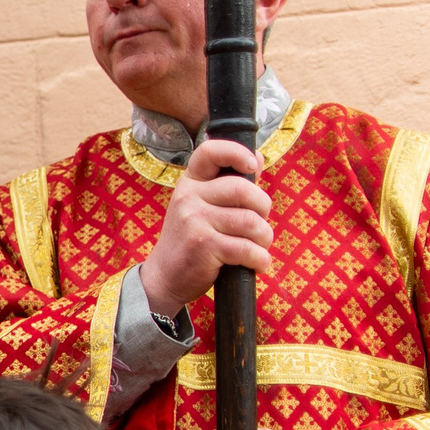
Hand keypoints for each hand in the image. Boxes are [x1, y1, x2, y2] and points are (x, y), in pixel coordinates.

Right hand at [139, 138, 274, 317]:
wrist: (165, 277)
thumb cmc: (192, 239)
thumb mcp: (203, 206)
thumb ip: (230, 183)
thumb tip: (259, 157)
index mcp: (190, 183)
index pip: (210, 152)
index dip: (236, 152)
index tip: (252, 166)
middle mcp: (189, 198)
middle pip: (243, 189)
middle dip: (263, 208)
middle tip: (259, 224)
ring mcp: (194, 221)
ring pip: (250, 221)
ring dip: (264, 238)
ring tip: (259, 247)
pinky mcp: (203, 246)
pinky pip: (247, 248)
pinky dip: (260, 259)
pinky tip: (257, 263)